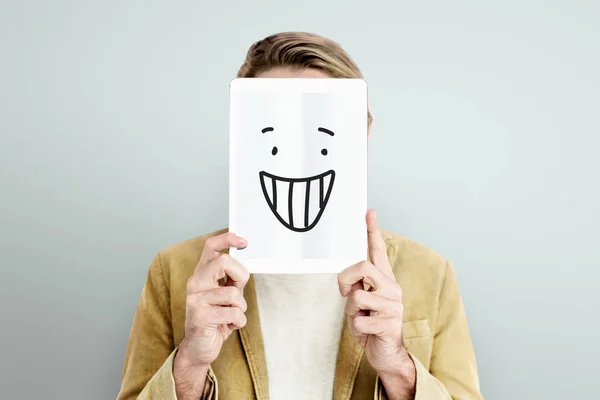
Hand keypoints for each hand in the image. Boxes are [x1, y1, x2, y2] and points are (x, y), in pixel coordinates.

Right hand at [173, 232, 249, 399]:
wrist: (199, 348)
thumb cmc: (215, 318)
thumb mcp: (224, 294)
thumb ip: (231, 279)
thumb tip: (245, 264)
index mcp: (201, 274)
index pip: (211, 246)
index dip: (228, 239)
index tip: (244, 241)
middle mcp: (195, 283)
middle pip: (224, 263)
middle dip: (241, 276)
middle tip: (239, 289)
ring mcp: (196, 300)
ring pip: (233, 294)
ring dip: (240, 307)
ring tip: (231, 315)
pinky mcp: (201, 317)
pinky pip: (234, 314)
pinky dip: (239, 322)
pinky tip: (229, 326)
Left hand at [338, 210, 415, 398]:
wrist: (387, 355)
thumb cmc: (371, 327)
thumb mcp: (360, 304)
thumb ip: (356, 288)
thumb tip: (348, 281)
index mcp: (384, 281)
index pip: (377, 251)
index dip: (372, 231)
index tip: (368, 212)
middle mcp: (392, 288)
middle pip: (363, 267)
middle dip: (345, 280)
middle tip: (345, 294)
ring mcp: (393, 306)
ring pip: (357, 297)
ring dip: (351, 312)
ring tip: (362, 319)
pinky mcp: (390, 324)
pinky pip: (359, 320)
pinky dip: (357, 329)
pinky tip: (368, 333)